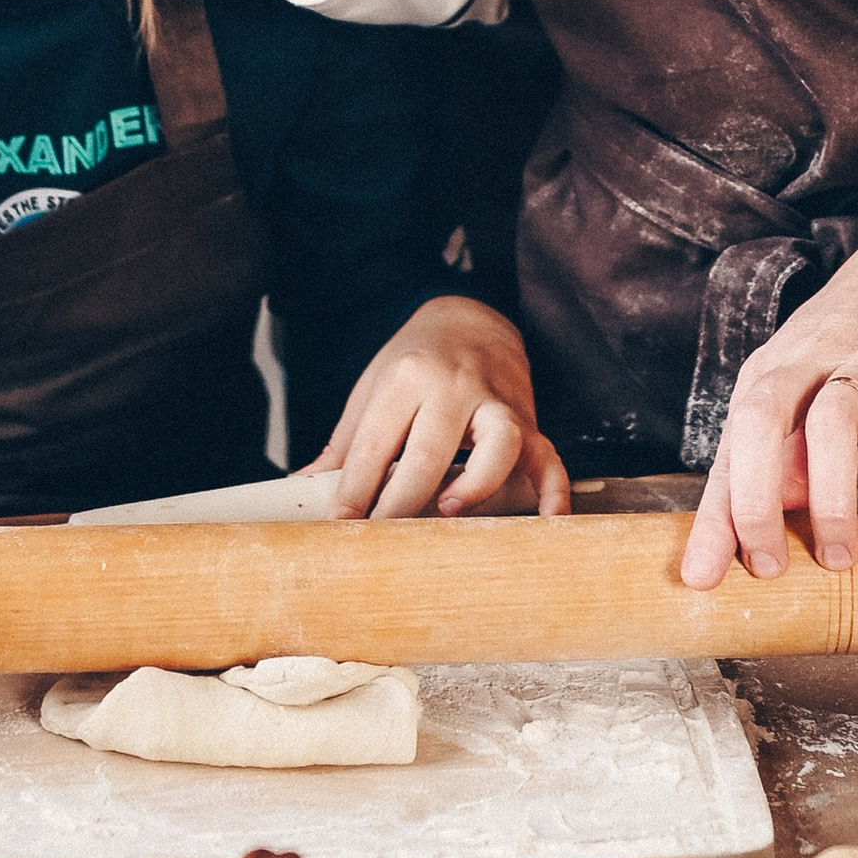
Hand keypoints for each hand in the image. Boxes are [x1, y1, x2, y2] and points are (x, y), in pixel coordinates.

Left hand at [317, 296, 570, 518]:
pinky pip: (550, 455)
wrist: (471, 319)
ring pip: (499, 443)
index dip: (354, 493)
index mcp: (406, 379)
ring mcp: (496, 403)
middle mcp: (454, 387)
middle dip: (401, 502)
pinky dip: (554, 490)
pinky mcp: (529, 420)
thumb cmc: (414, 364)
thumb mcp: (372, 391)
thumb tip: (303, 489)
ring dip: (476, 483)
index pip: (376, 445)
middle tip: (382, 538)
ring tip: (448, 511)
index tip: (340, 529)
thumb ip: (344, 445)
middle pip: (430, 451)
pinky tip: (548, 522)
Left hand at [683, 190, 857, 586]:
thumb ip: (786, 445)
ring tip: (837, 560)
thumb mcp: (808, 376)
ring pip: (831, 427)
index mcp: (773, 369)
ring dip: (828, 502)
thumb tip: (766, 520)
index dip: (714, 516)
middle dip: (755, 501)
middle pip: (760, 422)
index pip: (730, 447)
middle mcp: (810, 362)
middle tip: (768, 567)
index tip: (700, 576)